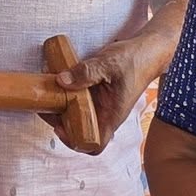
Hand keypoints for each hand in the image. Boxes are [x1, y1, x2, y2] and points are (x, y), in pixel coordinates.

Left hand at [45, 31, 164, 152]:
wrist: (148, 50)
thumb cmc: (134, 60)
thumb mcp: (108, 64)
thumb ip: (85, 73)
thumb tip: (62, 81)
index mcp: (112, 116)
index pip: (94, 145)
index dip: (74, 142)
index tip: (59, 127)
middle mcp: (106, 114)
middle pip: (80, 131)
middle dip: (61, 121)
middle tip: (47, 105)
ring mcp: (102, 105)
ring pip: (78, 116)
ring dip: (62, 107)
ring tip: (49, 93)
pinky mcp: (98, 94)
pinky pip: (80, 101)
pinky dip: (68, 94)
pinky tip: (60, 81)